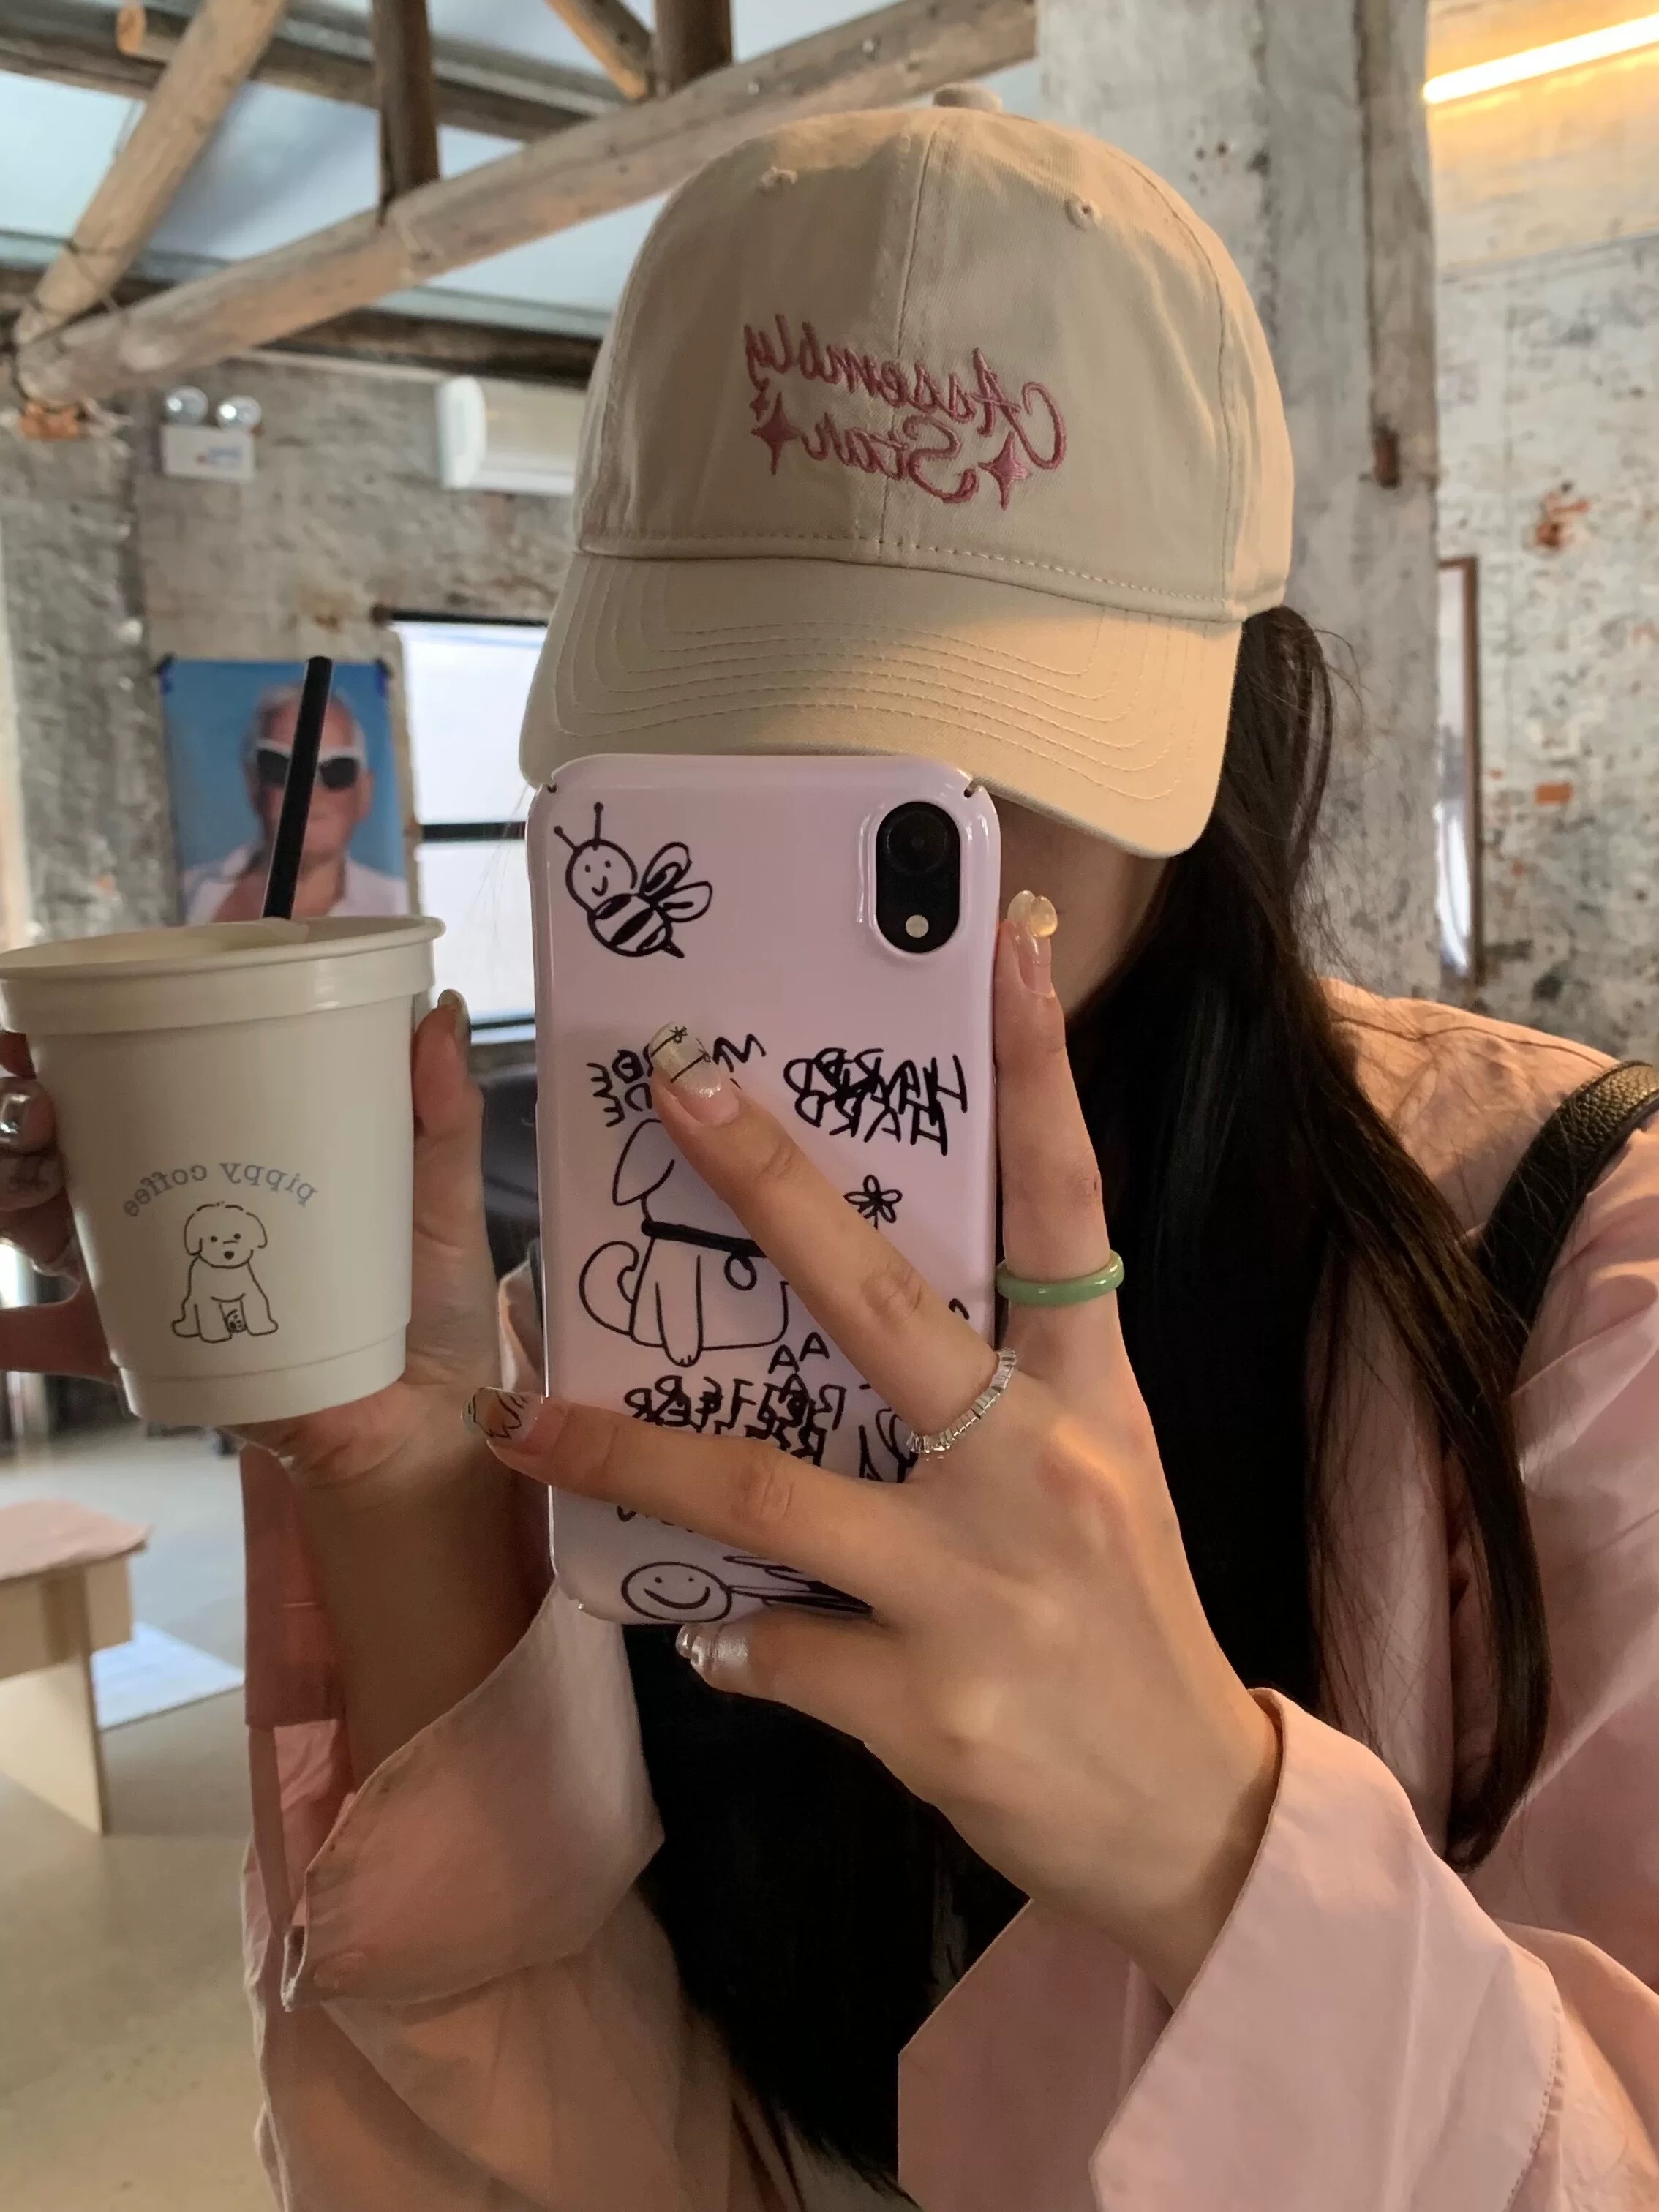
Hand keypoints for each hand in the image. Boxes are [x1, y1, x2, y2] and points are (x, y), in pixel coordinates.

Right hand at [0, 996, 499, 1499]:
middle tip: (34, 1104)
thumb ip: (441, 1112)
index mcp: (228, 1153)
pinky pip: (57, 1346)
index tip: (39, 1030)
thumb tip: (442, 1009)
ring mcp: (151, 1279)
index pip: (135, 1086)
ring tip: (23, 1171)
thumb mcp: (442, 1198)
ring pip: (40, 1222)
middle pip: (64, 1144)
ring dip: (8, 1188)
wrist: (423, 1423)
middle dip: (20, 1114)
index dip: (70, 1051)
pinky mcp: (151, 1356)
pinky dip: (12, 1335)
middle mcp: (172, 1209)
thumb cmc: (431, 1305)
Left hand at [469, 908, 1280, 2001]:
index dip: (1037, 1074)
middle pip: (882, 1303)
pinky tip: (700, 1627)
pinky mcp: (923, 1702)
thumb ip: (1005, 1390)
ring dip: (627, 1455)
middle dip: (771, 1185)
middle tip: (678, 1086)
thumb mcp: (1100, 1474)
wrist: (1190, 1812)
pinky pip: (767, 1644)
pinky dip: (721, 1631)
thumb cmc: (1129, 1622)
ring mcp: (976, 1587)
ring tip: (524, 1421)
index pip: (1067, 1206)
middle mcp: (1036, 1469)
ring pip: (764, 1492)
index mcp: (1091, 1399)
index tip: (1005, 947)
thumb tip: (856, 1310)